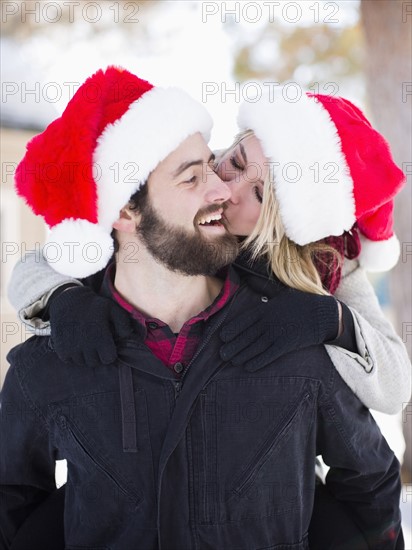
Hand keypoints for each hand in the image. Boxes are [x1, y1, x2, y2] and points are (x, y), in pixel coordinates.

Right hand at [49, 286, 134, 365]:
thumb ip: (123, 322)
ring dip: (85, 355)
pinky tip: (76, 343)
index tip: (107, 345)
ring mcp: (72, 348)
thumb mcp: (111, 308)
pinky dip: (73, 355)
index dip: (109, 353)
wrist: (67, 300)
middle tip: (96, 343)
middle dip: (98, 355)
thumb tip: (128, 336)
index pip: (108, 359)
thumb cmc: (93, 305)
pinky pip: (70, 360)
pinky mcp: (61, 349)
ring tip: (86, 342)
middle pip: (95, 362)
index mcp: (99, 336)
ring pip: (83, 362)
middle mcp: (85, 345)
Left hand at [220, 289, 338, 370]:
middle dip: (233, 346)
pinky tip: (248, 367)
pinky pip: (268, 355)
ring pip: (254, 347)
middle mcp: (268, 321)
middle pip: (246, 336)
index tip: (222, 337)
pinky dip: (257, 362)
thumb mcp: (281, 292)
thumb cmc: (301, 302)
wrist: (323, 314)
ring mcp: (276, 333)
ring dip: (241, 355)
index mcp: (265, 308)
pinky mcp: (286, 344)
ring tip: (231, 361)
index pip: (244, 320)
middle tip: (222, 354)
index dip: (232, 329)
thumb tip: (250, 278)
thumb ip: (264, 287)